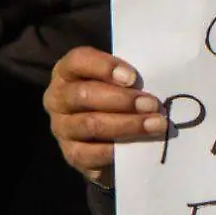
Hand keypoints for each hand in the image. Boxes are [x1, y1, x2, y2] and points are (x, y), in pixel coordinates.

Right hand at [45, 46, 166, 187]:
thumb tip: (157, 77)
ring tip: (156, 124)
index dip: (105, 67)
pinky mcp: (72, 154)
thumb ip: (129, 77)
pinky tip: (139, 145)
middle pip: (84, 94)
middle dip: (123, 100)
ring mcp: (62, 128)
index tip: (133, 78)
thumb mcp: (120, 81)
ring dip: (128, 124)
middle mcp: (57, 98)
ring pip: (91, 124)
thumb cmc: (118, 99)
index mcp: (67, 72)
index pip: (78, 60)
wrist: (110, 139)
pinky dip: (117, 149)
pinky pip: (91, 153)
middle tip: (153, 104)